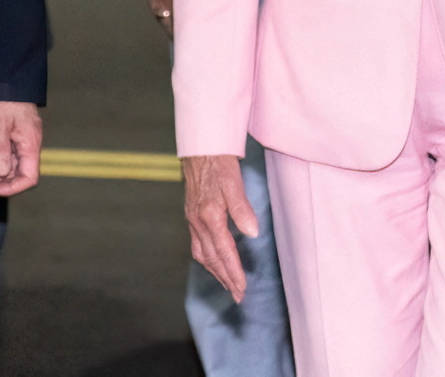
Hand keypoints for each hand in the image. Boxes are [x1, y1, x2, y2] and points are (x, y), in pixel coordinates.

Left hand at [0, 100, 43, 197]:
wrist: (7, 79)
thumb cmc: (5, 98)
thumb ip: (0, 149)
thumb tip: (1, 173)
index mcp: (30, 144)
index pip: (28, 177)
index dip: (12, 188)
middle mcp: (29, 145)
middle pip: (18, 174)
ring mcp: (22, 141)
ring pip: (11, 167)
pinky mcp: (14, 136)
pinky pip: (7, 156)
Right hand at [183, 153, 258, 302]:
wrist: (199, 148)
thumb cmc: (218, 163)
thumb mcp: (233, 183)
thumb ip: (242, 209)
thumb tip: (253, 234)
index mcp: (209, 216)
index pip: (224, 252)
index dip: (234, 273)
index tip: (242, 290)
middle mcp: (198, 222)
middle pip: (212, 259)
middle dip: (225, 279)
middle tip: (238, 296)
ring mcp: (192, 220)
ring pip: (202, 254)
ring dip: (216, 272)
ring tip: (228, 284)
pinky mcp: (191, 216)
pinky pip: (198, 245)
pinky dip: (207, 259)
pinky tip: (214, 260)